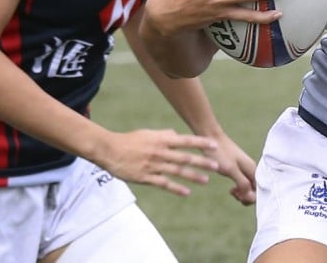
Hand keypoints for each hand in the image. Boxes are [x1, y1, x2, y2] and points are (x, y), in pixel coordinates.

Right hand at [99, 129, 218, 196]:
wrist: (109, 150)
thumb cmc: (129, 140)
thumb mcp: (148, 133)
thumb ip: (164, 134)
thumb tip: (176, 134)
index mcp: (162, 140)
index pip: (186, 141)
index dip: (201, 143)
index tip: (215, 145)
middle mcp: (160, 152)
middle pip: (185, 157)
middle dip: (202, 162)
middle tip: (217, 166)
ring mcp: (153, 165)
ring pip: (177, 171)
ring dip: (193, 176)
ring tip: (206, 180)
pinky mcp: (145, 177)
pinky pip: (164, 184)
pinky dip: (176, 188)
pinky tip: (187, 192)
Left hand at [205, 130, 256, 204]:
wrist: (210, 138)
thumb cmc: (220, 153)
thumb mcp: (231, 170)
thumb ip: (242, 182)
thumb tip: (250, 195)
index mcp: (253, 168)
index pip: (261, 189)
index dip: (252, 197)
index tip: (239, 196)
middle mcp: (252, 168)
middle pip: (257, 189)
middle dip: (247, 196)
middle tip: (235, 195)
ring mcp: (246, 168)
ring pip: (250, 186)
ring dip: (243, 193)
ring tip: (232, 192)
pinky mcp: (239, 169)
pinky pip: (244, 183)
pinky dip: (239, 189)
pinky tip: (231, 190)